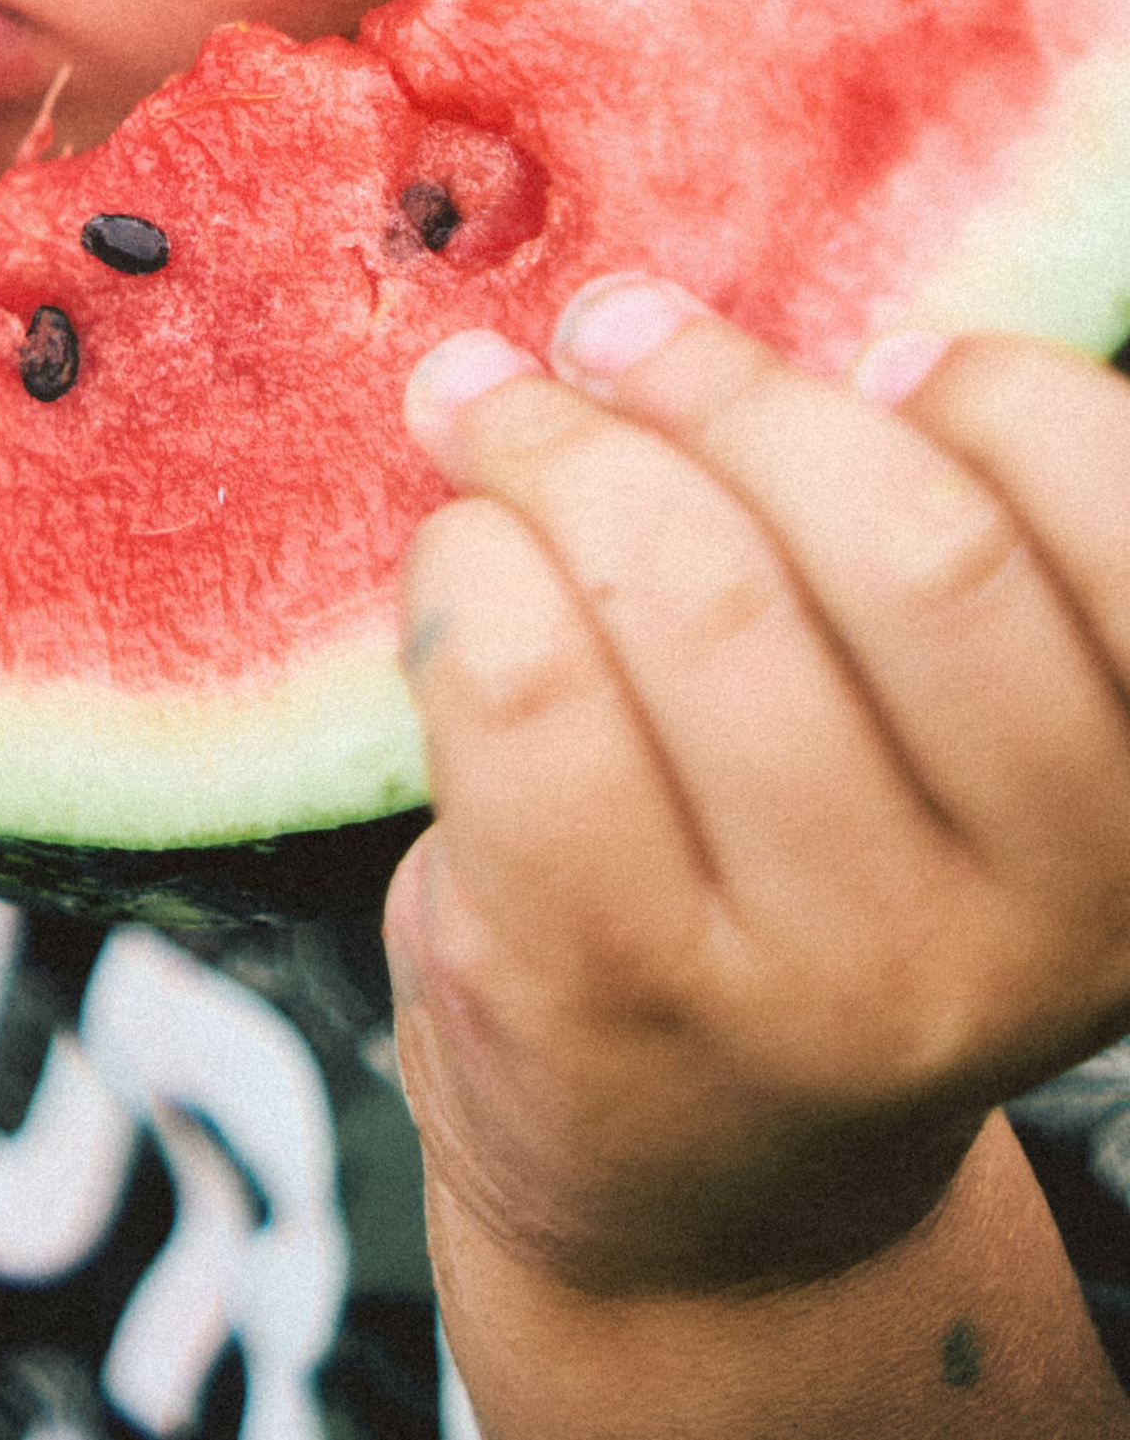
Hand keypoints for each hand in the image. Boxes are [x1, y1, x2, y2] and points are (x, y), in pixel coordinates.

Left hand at [391, 284, 1129, 1310]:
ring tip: (485, 405)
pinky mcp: (618, 993)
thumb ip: (923, 564)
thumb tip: (753, 324)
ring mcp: (828, 980)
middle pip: (902, 542)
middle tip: (608, 325)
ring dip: (554, 447)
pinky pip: (525, 688)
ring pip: (692, 592)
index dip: (996, 394)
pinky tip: (457, 556)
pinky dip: (465, 569)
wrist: (697, 1196)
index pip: (1121, 523)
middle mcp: (1032, 925)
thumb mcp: (949, 755)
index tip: (876, 352)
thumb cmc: (813, 881)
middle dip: (722, 384)